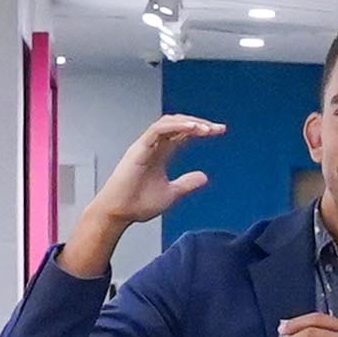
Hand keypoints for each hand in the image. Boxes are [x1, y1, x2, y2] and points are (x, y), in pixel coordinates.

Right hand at [61, 115, 221, 276]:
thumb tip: (204, 177)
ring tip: (206, 128)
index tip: (219, 131)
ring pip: (168, 123)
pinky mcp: (138, 149)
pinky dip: (175, 127)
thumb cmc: (137, 204)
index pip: (183, 134)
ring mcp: (145, 146)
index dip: (200, 130)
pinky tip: (192, 129)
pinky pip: (157, 130)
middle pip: (178, 125)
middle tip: (217, 128)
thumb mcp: (171, 193)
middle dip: (198, 123)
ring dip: (188, 122)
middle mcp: (153, 146)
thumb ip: (186, 184)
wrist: (118, 214)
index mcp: (160, 154)